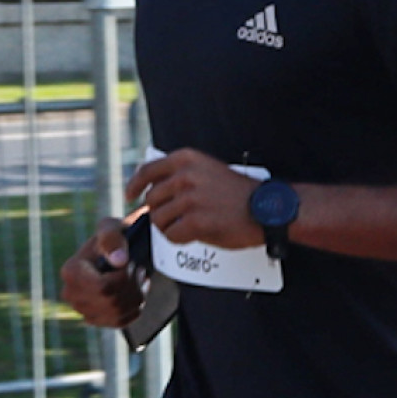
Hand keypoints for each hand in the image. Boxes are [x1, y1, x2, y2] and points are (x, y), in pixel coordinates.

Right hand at [60, 219, 143, 329]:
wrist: (116, 253)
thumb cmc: (113, 238)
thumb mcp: (113, 229)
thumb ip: (113, 239)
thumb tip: (119, 261)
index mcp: (70, 272)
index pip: (104, 289)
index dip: (124, 278)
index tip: (128, 262)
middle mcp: (71, 294)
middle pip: (113, 303)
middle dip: (132, 286)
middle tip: (137, 269)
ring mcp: (82, 310)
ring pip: (119, 313)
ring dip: (136, 295)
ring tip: (136, 278)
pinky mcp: (96, 320)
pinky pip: (122, 321)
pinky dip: (134, 307)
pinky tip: (133, 292)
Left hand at [126, 148, 261, 247]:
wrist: (266, 208)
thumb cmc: (239, 194)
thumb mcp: (207, 170)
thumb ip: (180, 175)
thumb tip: (151, 191)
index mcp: (185, 159)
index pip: (147, 171)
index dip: (134, 186)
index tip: (130, 196)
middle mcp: (185, 176)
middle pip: (151, 200)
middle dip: (160, 212)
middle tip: (177, 219)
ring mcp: (190, 199)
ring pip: (159, 220)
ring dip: (170, 227)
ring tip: (190, 227)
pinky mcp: (196, 221)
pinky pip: (172, 235)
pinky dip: (180, 239)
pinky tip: (195, 235)